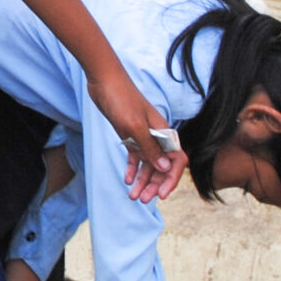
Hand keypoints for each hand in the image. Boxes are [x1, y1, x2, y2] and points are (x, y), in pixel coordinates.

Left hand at [90, 70, 186, 202]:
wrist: (104, 80)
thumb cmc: (121, 99)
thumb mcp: (135, 125)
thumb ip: (150, 147)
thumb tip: (166, 169)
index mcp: (164, 132)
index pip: (176, 161)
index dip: (171, 179)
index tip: (161, 195)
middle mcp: (156, 136)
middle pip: (161, 166)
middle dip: (154, 185)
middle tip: (142, 200)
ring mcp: (143, 136)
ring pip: (147, 164)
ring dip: (142, 181)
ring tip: (133, 196)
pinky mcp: (130, 134)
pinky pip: (135, 156)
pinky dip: (132, 169)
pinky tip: (126, 180)